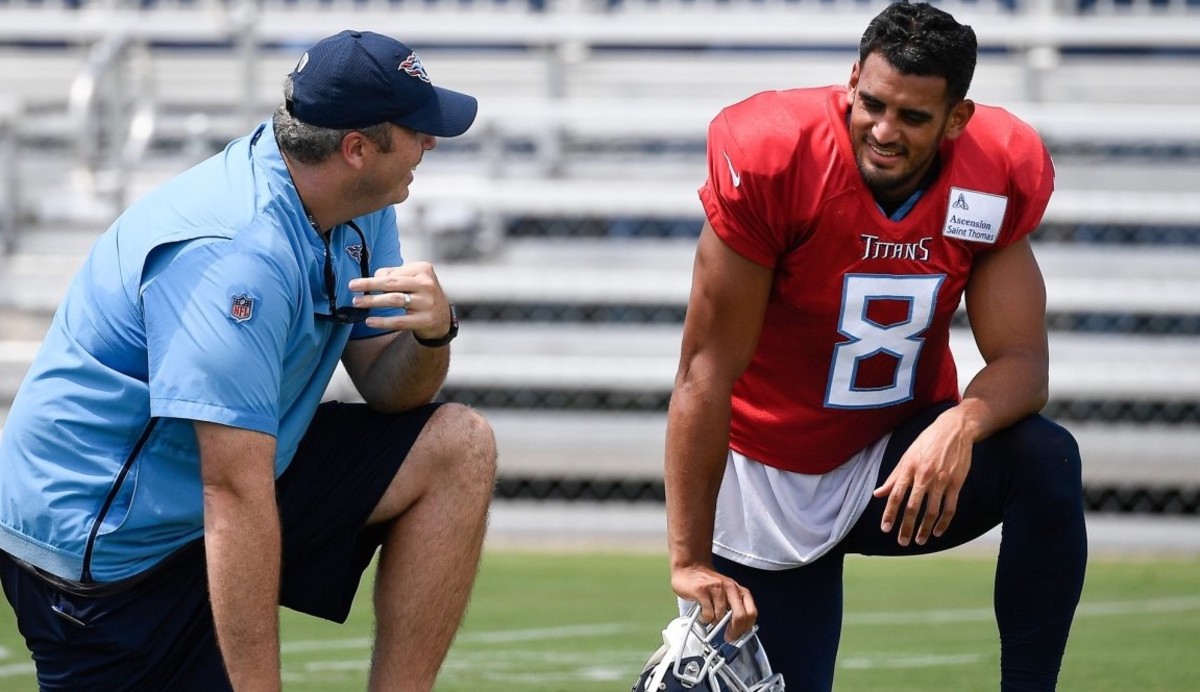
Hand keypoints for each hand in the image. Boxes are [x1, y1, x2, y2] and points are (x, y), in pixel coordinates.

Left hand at [348, 262, 452, 339]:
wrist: (442, 318)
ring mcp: (428, 303)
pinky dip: (383, 321)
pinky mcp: (426, 320)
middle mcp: (427, 284)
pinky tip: (369, 321)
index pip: (394, 273)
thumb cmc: (420, 294)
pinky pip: (400, 321)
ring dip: (373, 301)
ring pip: (395, 300)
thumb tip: (373, 278)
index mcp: (424, 270)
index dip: (375, 279)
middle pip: (392, 284)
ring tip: (356, 303)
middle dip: (369, 285)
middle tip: (351, 287)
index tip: (358, 283)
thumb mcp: (412, 279)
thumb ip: (393, 275)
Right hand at [671, 564, 756, 640]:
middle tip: (728, 637)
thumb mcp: (727, 592)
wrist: (690, 568)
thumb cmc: (709, 583)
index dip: (747, 628)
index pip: (751, 612)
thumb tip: (740, 629)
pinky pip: (707, 613)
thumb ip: (734, 606)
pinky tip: (702, 614)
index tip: (741, 636)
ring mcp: (716, 587)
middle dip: (735, 631)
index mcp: (738, 590)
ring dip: (715, 622)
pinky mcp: (702, 590)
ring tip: (710, 618)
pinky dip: (705, 618)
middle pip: (740, 616)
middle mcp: (730, 587)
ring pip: (721, 615)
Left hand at [872, 407, 973, 545]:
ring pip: (932, 511)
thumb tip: (877, 494)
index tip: (885, 529)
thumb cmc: (927, 443)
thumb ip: (893, 478)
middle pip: (913, 507)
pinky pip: (950, 508)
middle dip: (906, 527)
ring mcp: (942, 480)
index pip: (896, 495)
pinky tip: (937, 531)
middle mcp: (924, 476)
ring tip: (919, 541)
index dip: (890, 513)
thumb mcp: (906, 457)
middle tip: (902, 542)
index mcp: (908, 468)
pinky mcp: (957, 483)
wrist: (955, 429)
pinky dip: (944, 522)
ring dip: (925, 529)